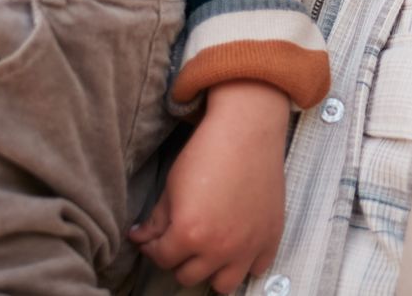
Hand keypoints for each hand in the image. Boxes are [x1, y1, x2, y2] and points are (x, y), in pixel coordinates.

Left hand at [130, 80, 290, 292]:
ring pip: (223, 285)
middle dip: (179, 260)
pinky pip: (257, 269)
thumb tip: (141, 238)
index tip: (153, 238)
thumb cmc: (207, 153)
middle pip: (189, 276)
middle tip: (180, 242)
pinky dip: (246, 263)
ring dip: (212, 271)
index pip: (162, 259)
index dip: (153, 247)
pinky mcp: (270, 236)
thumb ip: (155, 221)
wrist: (248, 130)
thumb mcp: (171, 186)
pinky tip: (237, 247)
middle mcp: (219, 247)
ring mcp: (248, 245)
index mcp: (189, 234)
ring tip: (208, 252)